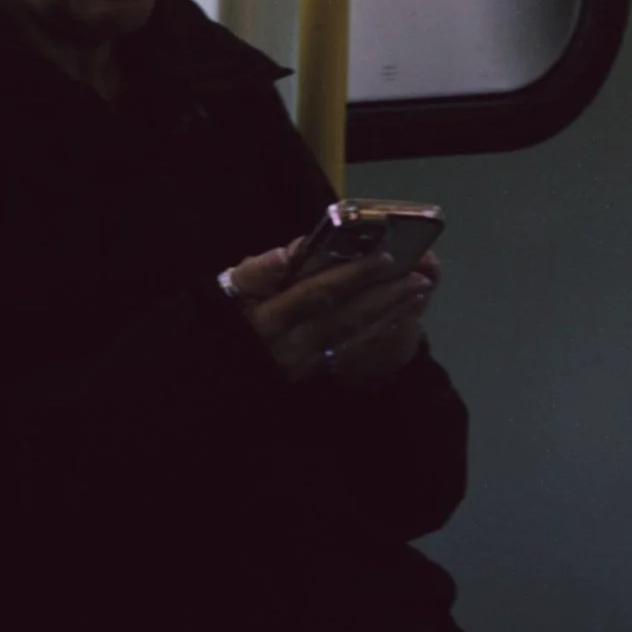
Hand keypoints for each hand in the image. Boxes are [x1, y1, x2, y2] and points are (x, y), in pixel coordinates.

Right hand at [221, 237, 438, 387]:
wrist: (211, 378)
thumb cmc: (222, 318)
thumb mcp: (227, 291)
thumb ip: (257, 273)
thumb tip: (288, 253)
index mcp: (268, 318)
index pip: (316, 293)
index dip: (352, 276)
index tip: (385, 257)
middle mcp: (290, 345)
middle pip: (344, 317)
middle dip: (383, 296)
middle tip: (420, 276)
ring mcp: (302, 363)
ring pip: (351, 336)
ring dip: (388, 313)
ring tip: (417, 291)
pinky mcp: (310, 374)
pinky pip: (349, 351)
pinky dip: (376, 333)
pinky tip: (397, 317)